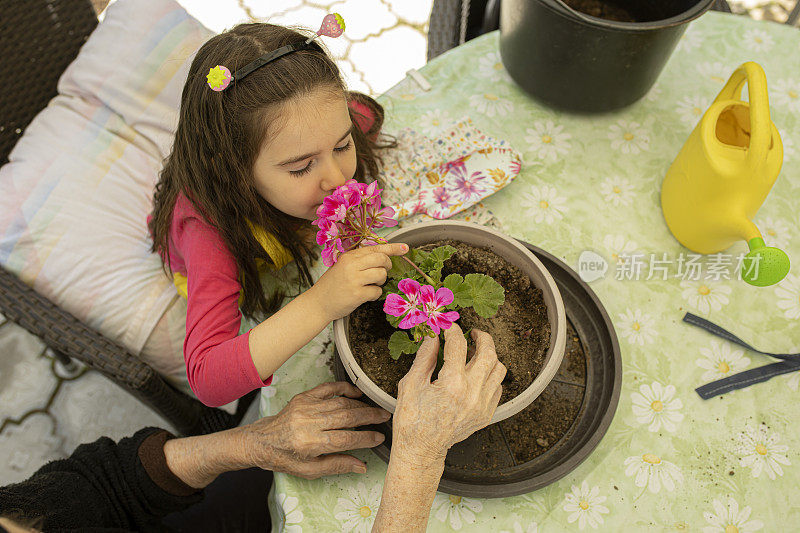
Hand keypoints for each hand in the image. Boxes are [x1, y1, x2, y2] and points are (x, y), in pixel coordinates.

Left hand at [238, 382, 389, 478]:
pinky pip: (328, 388)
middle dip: (369, 416)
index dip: (365, 438)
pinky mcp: (303, 397)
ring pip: (340, 403)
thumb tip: (362, 466)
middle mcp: (308, 423)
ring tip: (375, 409)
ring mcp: (305, 407)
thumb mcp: (309, 471)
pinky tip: (356, 393)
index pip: (345, 440)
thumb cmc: (285, 458)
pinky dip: (344, 388)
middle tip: (385, 416)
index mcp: (309, 444)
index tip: (379, 437)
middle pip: (346, 417)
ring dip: (360, 405)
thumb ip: (336, 466)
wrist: (261, 441)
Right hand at [311, 242, 407, 320]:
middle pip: (382, 259)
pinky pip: (377, 291)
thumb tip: (382, 256)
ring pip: (382, 274)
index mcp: (349, 256)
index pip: (375, 248)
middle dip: (387, 265)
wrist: (318, 303)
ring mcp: (354, 279)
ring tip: (371, 285)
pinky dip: (375, 294)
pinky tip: (366, 296)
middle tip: (383, 272)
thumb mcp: (342, 266)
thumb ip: (359, 260)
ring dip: (381, 281)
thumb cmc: (332, 285)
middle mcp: (352, 265)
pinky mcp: (357, 294)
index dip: (392, 248)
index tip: (405, 248)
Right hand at [392, 323, 505, 464]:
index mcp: (452, 385)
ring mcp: (482, 406)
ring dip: (490, 356)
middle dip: (482, 338)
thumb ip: (425, 357)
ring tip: (478, 353)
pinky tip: (478, 374)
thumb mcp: (411, 384)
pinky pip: (498, 388)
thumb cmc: (412, 420)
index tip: (449, 327)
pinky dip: (491, 376)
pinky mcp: (486, 414)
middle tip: (474, 333)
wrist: (421, 449)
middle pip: (489, 354)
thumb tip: (433, 337)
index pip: (458, 345)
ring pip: (499, 370)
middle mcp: (472, 394)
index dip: (453, 331)